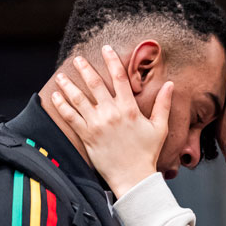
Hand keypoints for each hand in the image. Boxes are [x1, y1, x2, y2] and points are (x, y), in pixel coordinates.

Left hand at [49, 45, 172, 196]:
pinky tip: (56, 96)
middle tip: (78, 58)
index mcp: (129, 109)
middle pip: (95, 84)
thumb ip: (163, 104)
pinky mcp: (87, 136)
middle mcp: (111, 113)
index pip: (119, 78)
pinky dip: (62, 105)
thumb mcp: (160, 127)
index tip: (106, 49)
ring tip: (61, 75)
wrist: (133, 177)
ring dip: (69, 84)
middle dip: (85, 68)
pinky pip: (71, 117)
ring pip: (79, 98)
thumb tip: (170, 84)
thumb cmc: (147, 153)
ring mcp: (97, 124)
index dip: (112, 60)